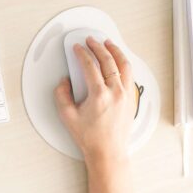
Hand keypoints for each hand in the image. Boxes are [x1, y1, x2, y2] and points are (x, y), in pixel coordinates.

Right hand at [55, 37, 136, 164]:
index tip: (77, 48)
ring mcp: (127, 95)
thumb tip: (64, 82)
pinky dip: (123, 64)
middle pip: (108, 61)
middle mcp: (116, 93)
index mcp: (100, 95)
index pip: (90, 66)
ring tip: (109, 44)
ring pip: (124, 65)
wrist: (108, 152)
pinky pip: (129, 75)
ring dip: (115, 52)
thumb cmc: (91, 138)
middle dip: (98, 47)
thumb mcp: (67, 117)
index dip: (82, 54)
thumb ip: (61, 95)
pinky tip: (119, 62)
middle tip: (91, 41)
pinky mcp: (131, 100)